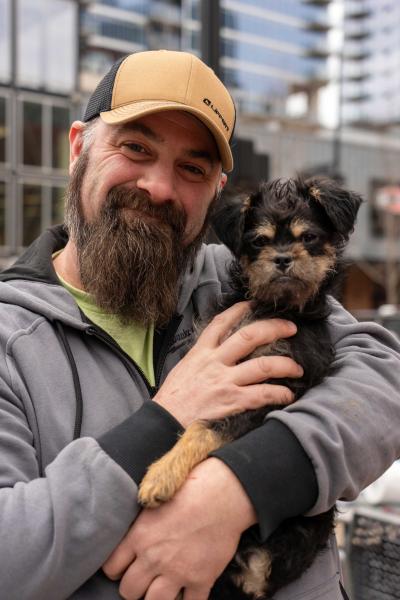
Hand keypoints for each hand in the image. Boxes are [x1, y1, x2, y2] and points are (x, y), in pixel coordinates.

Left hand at [103, 458, 256, 599]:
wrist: (224, 493)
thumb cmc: (191, 488)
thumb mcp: (156, 499)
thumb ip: (141, 523)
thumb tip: (133, 535)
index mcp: (140, 536)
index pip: (112, 568)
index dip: (117, 569)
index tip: (125, 566)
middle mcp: (154, 558)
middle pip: (129, 591)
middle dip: (134, 586)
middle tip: (144, 578)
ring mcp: (178, 571)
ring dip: (156, 597)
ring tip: (162, 588)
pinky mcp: (201, 579)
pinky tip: (187, 591)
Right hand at [154, 302, 301, 426]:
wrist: (163, 422)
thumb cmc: (172, 400)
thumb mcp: (183, 369)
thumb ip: (201, 359)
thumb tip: (218, 354)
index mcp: (200, 352)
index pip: (221, 323)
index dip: (239, 310)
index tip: (254, 304)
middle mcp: (214, 362)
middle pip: (249, 336)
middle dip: (274, 328)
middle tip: (291, 328)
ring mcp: (224, 381)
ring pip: (263, 365)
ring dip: (285, 365)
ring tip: (297, 368)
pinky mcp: (231, 402)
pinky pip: (262, 394)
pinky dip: (280, 393)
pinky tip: (288, 395)